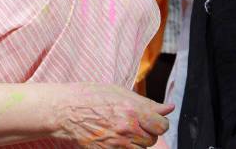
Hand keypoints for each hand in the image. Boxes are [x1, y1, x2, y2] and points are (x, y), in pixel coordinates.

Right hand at [54, 83, 173, 146]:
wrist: (66, 110)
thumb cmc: (92, 96)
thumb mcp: (120, 92)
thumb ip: (147, 103)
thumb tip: (169, 108)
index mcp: (132, 109)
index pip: (162, 125)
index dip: (158, 122)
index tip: (151, 119)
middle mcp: (128, 128)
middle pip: (152, 139)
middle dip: (146, 132)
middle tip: (133, 123)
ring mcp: (118, 144)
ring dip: (136, 142)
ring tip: (122, 130)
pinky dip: (125, 148)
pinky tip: (115, 139)